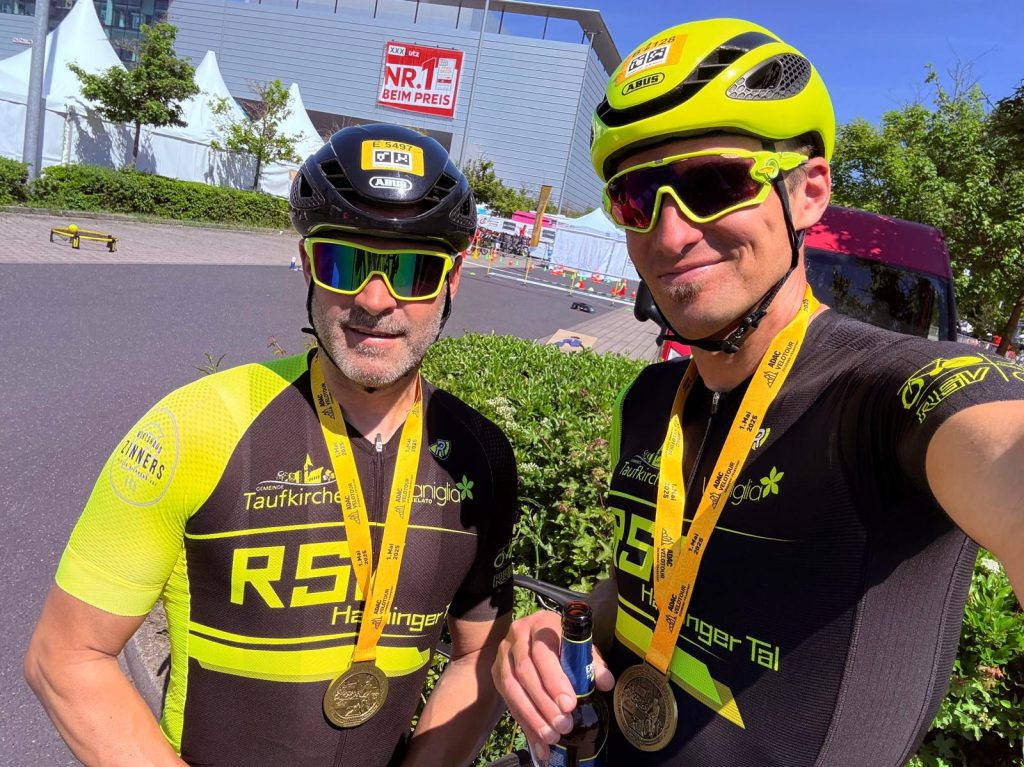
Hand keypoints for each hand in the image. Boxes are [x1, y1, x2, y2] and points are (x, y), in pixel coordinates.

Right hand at [491, 610, 614, 761]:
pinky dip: (524, 722)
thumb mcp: (581, 647)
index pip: (543, 652)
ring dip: (532, 716)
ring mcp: (504, 654)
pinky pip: (507, 700)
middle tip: (563, 725)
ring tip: (551, 735)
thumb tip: (605, 682)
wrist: (538, 636)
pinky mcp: (497, 672)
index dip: (554, 680)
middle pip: (525, 671)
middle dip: (544, 703)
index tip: (569, 704)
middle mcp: (518, 636)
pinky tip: (538, 740)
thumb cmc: (565, 643)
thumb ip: (593, 664)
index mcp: (542, 624)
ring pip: (512, 687)